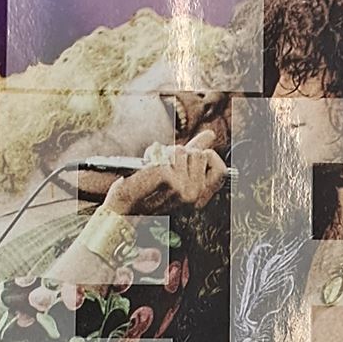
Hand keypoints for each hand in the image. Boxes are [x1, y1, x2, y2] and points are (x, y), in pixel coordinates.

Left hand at [104, 130, 227, 217]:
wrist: (122, 207)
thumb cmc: (145, 191)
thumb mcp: (174, 172)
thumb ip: (194, 154)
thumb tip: (211, 135)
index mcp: (198, 197)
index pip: (220, 170)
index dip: (208, 157)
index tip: (194, 157)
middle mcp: (194, 195)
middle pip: (199, 154)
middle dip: (179, 153)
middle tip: (162, 165)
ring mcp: (182, 188)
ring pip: (183, 151)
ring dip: (166, 152)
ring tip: (153, 167)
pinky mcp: (169, 179)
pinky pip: (169, 152)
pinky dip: (155, 153)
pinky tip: (147, 165)